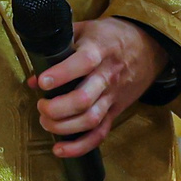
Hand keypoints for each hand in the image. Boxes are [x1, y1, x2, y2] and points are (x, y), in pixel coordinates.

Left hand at [33, 17, 165, 159]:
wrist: (148, 48)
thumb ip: (58, 50)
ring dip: (64, 127)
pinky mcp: (115, 111)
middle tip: (41, 106)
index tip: (42, 82)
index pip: (83, 63)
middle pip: (84, 99)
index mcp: (100, 50)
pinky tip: (61, 149)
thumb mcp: (84, 31)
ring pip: (90, 120)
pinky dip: (80, 146)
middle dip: (57, 109)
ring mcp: (112, 97)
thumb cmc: (110, 37)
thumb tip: (32, 78)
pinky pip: (100, 134)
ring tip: (46, 122)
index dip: (62, 74)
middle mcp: (107, 76)